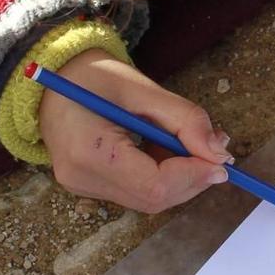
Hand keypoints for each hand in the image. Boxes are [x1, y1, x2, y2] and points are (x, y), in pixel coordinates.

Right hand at [38, 48, 232, 213]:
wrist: (52, 77)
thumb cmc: (93, 75)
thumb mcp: (142, 88)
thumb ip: (185, 120)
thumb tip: (219, 153)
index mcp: (89, 151)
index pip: (154, 185)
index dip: (194, 175)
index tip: (221, 159)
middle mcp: (81, 178)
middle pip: (154, 199)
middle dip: (192, 178)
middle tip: (214, 150)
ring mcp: (82, 186)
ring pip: (148, 199)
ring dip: (179, 177)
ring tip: (187, 142)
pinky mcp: (88, 186)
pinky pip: (136, 192)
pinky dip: (162, 176)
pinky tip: (164, 149)